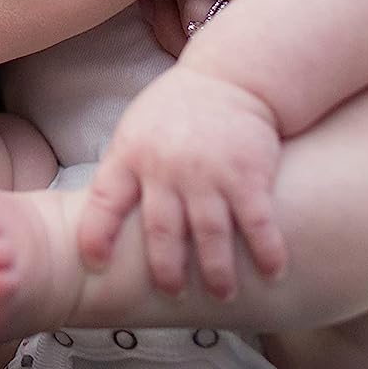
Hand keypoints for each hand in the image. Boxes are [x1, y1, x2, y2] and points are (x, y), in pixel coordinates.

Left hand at [76, 62, 287, 299]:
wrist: (232, 75)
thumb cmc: (179, 106)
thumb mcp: (138, 127)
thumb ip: (125, 167)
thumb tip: (101, 214)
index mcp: (132, 154)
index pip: (105, 200)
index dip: (96, 233)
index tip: (94, 262)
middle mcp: (167, 168)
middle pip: (161, 231)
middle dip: (166, 270)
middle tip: (173, 293)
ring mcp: (209, 174)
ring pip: (209, 237)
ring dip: (217, 272)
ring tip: (223, 292)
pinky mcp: (248, 175)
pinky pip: (257, 224)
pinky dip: (266, 253)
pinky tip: (273, 272)